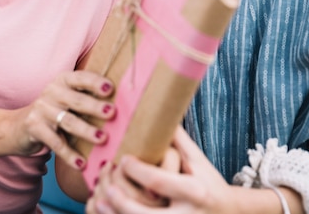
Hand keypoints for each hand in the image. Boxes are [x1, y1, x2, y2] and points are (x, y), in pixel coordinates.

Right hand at [12, 70, 114, 168]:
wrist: (18, 126)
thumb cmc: (54, 111)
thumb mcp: (67, 98)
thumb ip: (86, 97)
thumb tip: (121, 105)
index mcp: (63, 81)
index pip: (81, 78)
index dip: (95, 82)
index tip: (110, 89)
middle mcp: (51, 91)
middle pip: (76, 100)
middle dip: (95, 107)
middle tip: (112, 113)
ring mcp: (41, 109)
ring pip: (68, 121)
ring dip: (86, 130)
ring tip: (102, 139)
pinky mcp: (34, 127)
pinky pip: (55, 142)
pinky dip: (69, 155)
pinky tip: (81, 164)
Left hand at [88, 125, 233, 213]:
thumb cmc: (209, 184)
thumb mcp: (199, 162)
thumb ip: (179, 140)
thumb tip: (162, 107)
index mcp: (194, 192)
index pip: (158, 181)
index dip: (136, 170)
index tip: (123, 159)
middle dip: (121, 200)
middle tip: (105, 185)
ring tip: (99, 200)